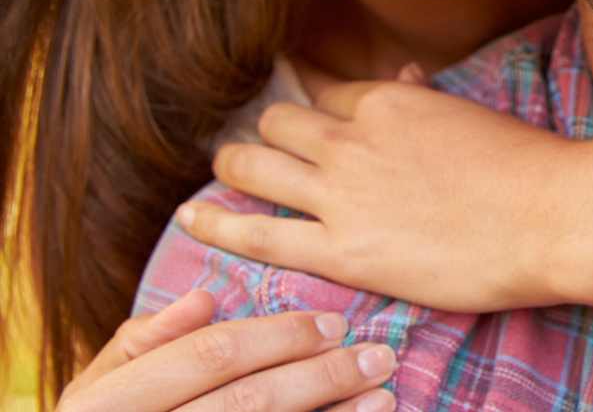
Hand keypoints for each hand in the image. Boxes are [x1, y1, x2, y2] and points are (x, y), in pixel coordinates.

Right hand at [58, 289, 395, 411]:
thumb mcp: (100, 385)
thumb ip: (144, 343)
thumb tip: (206, 299)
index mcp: (110, 400)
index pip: (209, 355)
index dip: (276, 337)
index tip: (334, 323)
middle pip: (248, 401)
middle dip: (321, 377)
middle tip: (379, 357)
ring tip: (382, 397)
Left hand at [178, 72, 573, 312]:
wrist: (552, 216)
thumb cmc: (527, 165)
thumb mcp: (470, 114)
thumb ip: (423, 95)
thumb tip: (400, 71)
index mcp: (388, 100)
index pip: (325, 89)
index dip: (308, 96)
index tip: (295, 103)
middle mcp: (352, 139)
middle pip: (278, 120)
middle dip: (265, 130)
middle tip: (258, 143)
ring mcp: (341, 194)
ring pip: (253, 164)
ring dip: (233, 164)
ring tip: (224, 170)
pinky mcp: (341, 250)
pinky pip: (257, 234)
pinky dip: (217, 223)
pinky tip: (192, 216)